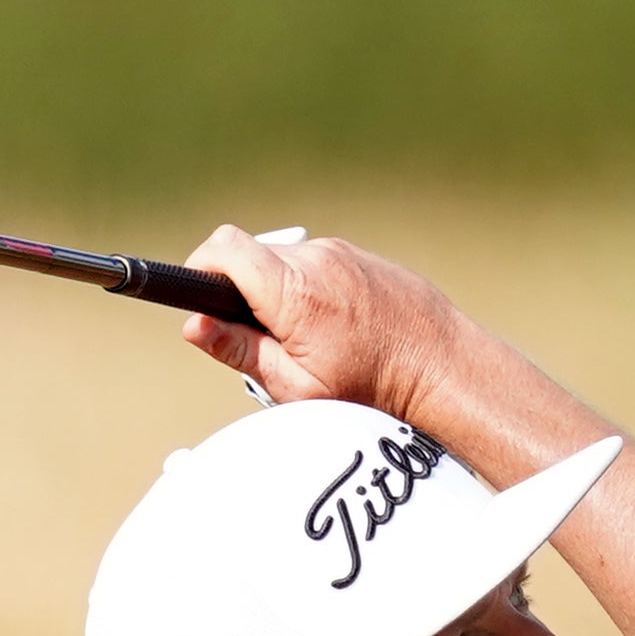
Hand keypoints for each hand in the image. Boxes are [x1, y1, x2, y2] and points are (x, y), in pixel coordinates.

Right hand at [176, 225, 479, 420]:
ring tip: (301, 335)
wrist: (442, 367)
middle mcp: (316, 260)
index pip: (223, 248)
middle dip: (237, 289)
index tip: (197, 296)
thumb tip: (192, 326)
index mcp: (293, 292)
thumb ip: (238, 351)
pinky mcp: (357, 254)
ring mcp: (339, 251)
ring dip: (275, 290)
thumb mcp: (295, 385)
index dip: (198, 267)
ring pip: (280, 259)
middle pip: (248, 253)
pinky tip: (329, 324)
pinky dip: (306, 287)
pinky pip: (312, 262)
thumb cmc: (371, 387)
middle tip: (257, 334)